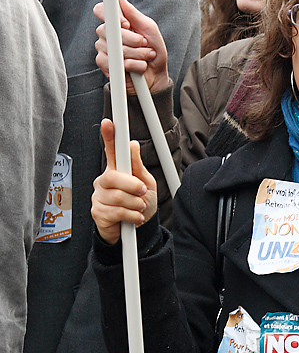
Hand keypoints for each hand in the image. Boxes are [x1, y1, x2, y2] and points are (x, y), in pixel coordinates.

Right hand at [92, 118, 157, 243]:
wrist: (138, 230)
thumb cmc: (140, 204)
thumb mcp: (147, 183)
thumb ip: (138, 167)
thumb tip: (133, 145)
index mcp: (116, 170)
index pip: (111, 151)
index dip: (109, 137)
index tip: (108, 123)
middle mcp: (104, 181)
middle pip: (114, 177)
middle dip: (133, 185)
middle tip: (143, 191)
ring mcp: (99, 196)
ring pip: (117, 196)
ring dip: (135, 203)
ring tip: (139, 207)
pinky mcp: (97, 212)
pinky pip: (116, 211)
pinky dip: (131, 215)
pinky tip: (135, 217)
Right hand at [94, 0, 168, 93]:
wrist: (156, 76)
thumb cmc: (153, 50)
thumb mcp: (148, 28)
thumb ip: (133, 13)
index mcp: (117, 23)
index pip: (101, 10)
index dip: (113, 16)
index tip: (126, 24)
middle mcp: (107, 34)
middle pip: (109, 30)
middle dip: (133, 39)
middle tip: (145, 44)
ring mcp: (104, 49)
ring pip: (115, 47)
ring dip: (137, 54)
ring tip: (145, 56)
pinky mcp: (104, 64)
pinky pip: (115, 61)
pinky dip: (133, 65)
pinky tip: (139, 66)